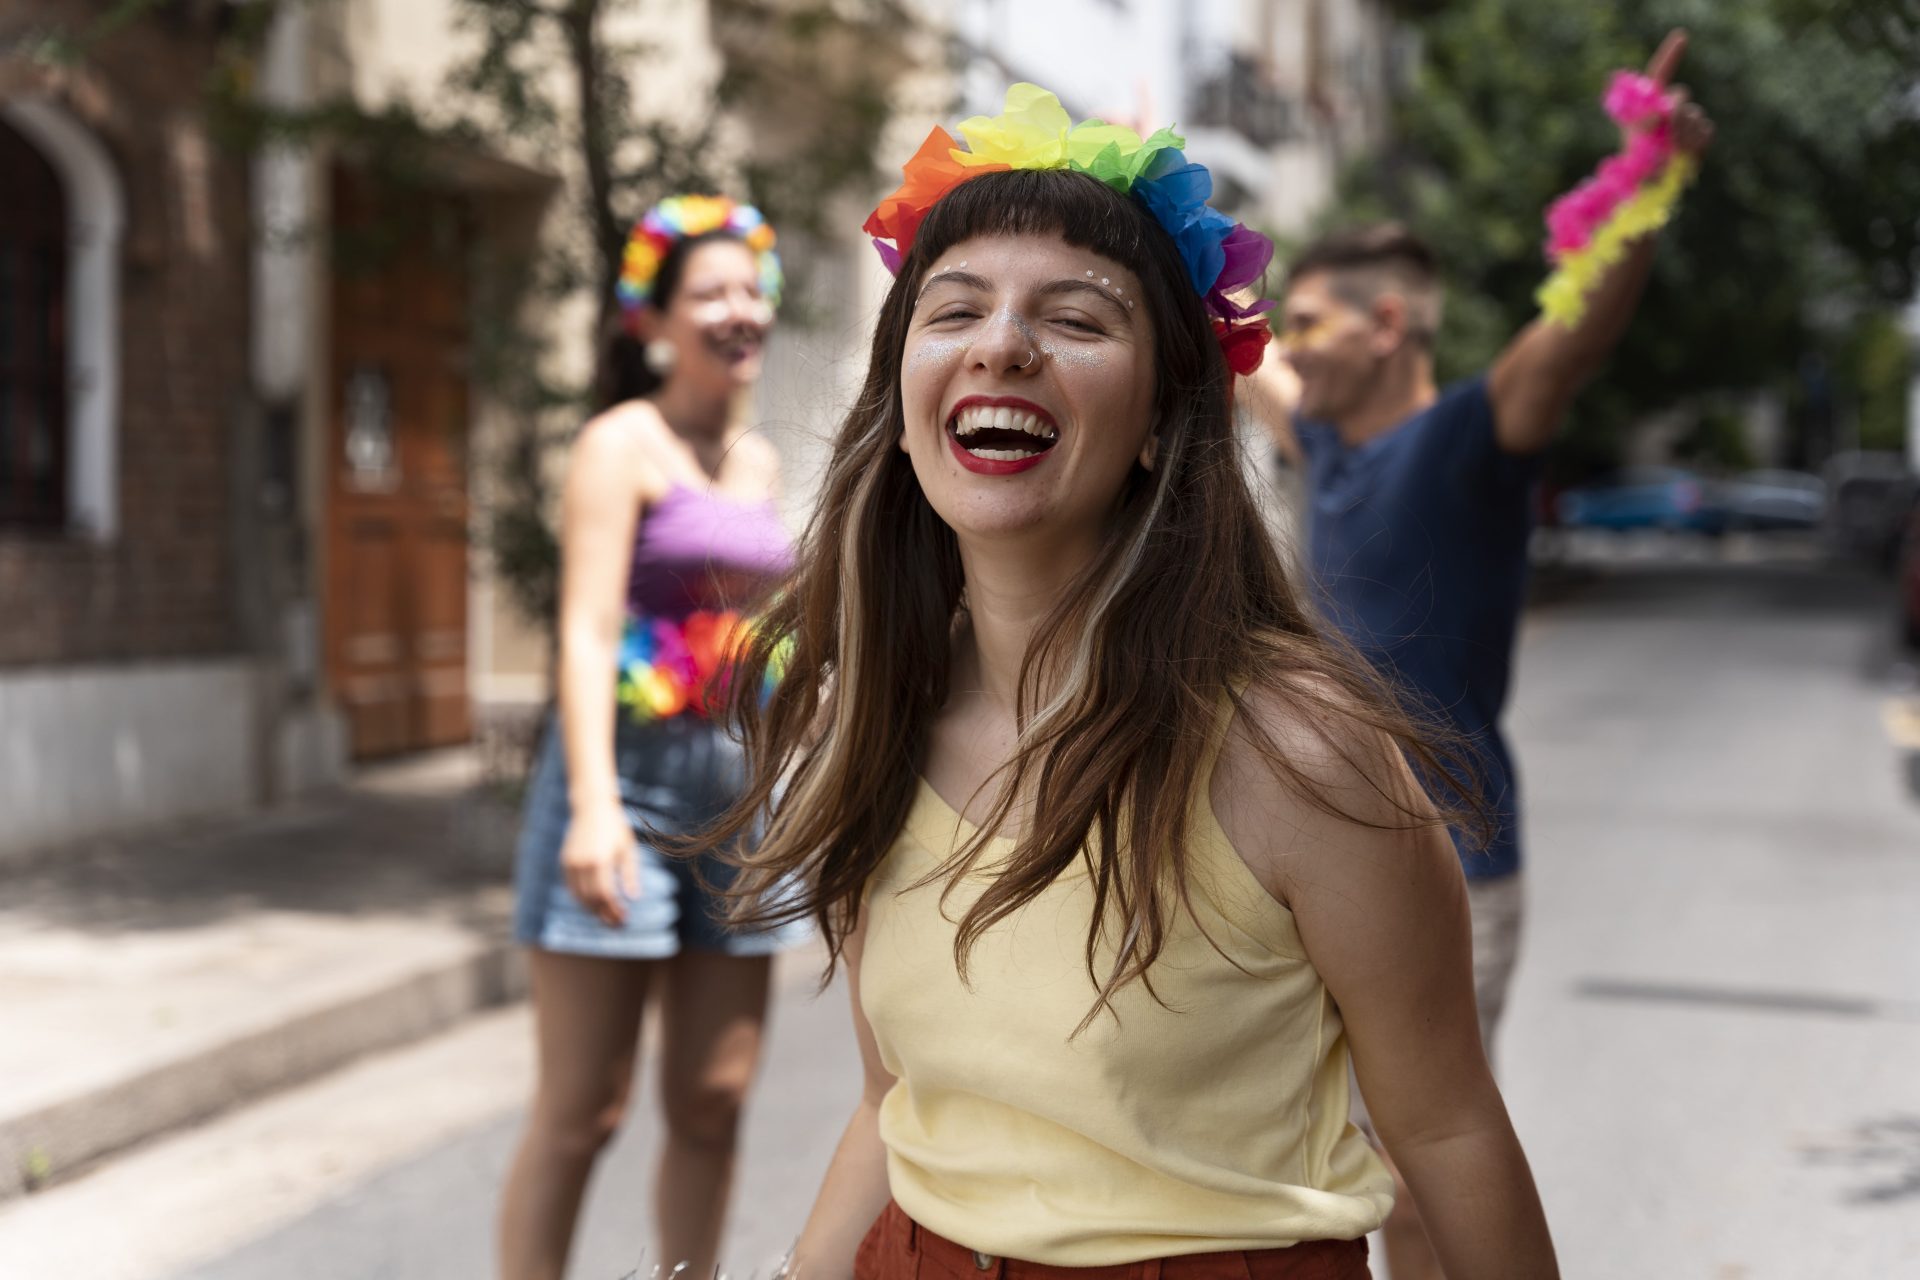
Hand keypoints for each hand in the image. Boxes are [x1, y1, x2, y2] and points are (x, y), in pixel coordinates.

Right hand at [561, 798, 640, 926]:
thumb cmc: (615, 827)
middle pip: (592, 900)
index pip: (605, 895)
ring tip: (607, 917)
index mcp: (600, 860)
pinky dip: (582, 899)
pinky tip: (594, 904)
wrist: (591, 807)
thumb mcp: (627, 849)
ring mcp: (571, 863)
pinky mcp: (564, 862)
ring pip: (579, 897)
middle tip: (617, 924)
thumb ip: (629, 875)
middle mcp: (582, 864)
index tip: (624, 919)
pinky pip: (572, 888)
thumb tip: (634, 899)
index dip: (614, 910)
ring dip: (593, 910)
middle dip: (604, 915)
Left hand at [1643, 29, 1715, 158]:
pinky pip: (1705, 132)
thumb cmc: (1633, 170)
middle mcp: (1668, 110)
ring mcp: (1686, 124)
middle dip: (1675, 109)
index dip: (1671, 55)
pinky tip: (1685, 155)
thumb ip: (1643, 126)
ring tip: (1671, 151)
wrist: (1647, 192)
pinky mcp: (1699, 140)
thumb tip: (1663, 114)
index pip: (1659, 74)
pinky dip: (1696, 144)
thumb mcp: (1631, 144)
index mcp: (1647, 106)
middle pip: (1680, 95)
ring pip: (1694, 116)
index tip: (1682, 36)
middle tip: (1667, 125)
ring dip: (1683, 133)